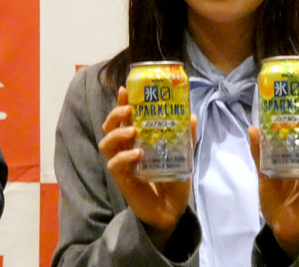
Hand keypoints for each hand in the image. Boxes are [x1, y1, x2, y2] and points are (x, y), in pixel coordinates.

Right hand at [99, 87, 195, 249]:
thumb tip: (192, 116)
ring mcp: (122, 164)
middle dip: (115, 114)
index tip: (125, 89)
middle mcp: (125, 148)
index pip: (124, 117)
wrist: (172, 209)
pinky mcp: (122, 179)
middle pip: (109, 126)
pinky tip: (137, 154)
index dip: (121, 102)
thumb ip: (186, 138)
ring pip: (106, 143)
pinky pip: (114, 165)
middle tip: (128, 110)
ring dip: (117, 134)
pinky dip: (124, 157)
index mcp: (136, 139)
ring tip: (132, 131)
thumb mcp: (183, 156)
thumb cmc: (173, 179)